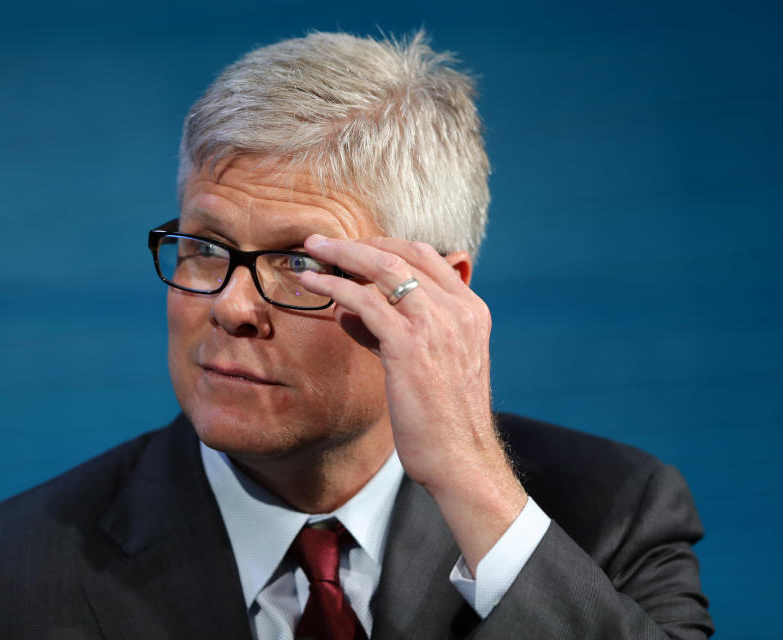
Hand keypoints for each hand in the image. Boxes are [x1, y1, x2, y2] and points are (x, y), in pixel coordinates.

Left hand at [301, 234, 526, 571]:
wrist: (461, 459)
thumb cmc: (443, 420)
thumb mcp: (431, 366)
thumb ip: (397, 333)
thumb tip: (353, 312)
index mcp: (471, 311)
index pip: (428, 257)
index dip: (386, 244)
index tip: (355, 246)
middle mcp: (459, 310)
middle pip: (404, 253)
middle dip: (359, 240)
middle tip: (323, 239)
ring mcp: (437, 325)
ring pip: (383, 267)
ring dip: (342, 253)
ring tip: (310, 250)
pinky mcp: (409, 345)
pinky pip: (364, 301)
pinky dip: (334, 286)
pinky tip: (312, 283)